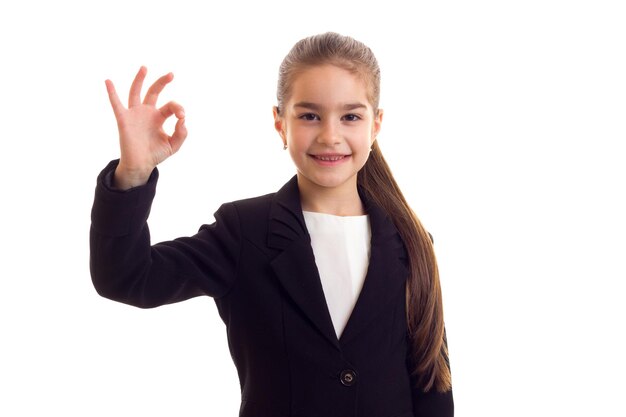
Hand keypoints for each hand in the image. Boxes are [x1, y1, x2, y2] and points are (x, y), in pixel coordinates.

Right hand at [105, 66, 186, 188]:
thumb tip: (182, 119)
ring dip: (139, 80)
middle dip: (162, 82)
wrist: (141, 165)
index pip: (170, 106)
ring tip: (144, 68)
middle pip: (154, 92)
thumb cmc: (156, 154)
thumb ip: (181, 133)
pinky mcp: (124, 119)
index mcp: (159, 117)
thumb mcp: (174, 145)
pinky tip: (108, 81)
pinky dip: (111, 92)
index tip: (182, 116)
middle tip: (171, 74)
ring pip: (135, 93)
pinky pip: (116, 104)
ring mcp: (135, 115)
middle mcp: (147, 113)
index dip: (178, 108)